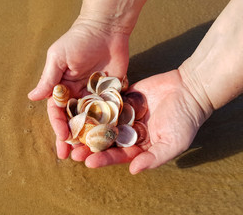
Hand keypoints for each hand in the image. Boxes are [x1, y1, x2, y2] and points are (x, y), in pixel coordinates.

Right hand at [28, 18, 129, 158]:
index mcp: (62, 88)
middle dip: (71, 138)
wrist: (106, 29)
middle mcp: (77, 95)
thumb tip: (32, 98)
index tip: (62, 138)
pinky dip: (108, 125)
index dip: (58, 126)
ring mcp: (95, 96)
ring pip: (90, 121)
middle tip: (71, 156)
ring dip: (88, 137)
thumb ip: (48, 79)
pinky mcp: (111, 94)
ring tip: (89, 153)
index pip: (57, 112)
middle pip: (73, 121)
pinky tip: (108, 139)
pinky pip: (109, 112)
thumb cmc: (78, 40)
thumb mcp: (58, 58)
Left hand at [71, 70, 209, 173]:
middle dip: (89, 145)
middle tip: (72, 150)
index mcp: (139, 146)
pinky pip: (107, 102)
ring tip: (71, 131)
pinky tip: (80, 108)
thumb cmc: (184, 120)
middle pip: (105, 140)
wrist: (189, 90)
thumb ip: (154, 158)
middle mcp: (129, 131)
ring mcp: (124, 114)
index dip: (103, 159)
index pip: (118, 155)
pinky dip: (95, 105)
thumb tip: (133, 171)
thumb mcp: (172, 143)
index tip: (88, 162)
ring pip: (102, 122)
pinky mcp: (122, 98)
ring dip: (88, 127)